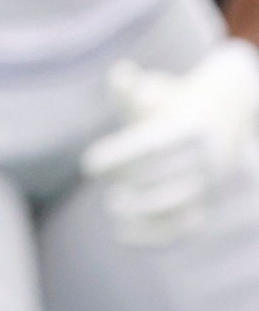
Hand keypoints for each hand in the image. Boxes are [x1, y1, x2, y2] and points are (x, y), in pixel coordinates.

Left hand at [82, 38, 258, 247]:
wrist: (222, 118)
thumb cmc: (171, 105)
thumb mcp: (151, 93)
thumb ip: (129, 90)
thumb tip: (121, 73)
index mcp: (188, 128)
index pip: (152, 148)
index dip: (119, 158)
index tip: (89, 166)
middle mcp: (204, 158)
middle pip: (164, 178)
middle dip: (129, 184)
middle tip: (101, 183)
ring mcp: (210, 184)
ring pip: (180, 206)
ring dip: (144, 213)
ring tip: (113, 206)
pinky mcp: (208, 203)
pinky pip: (188, 228)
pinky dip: (157, 238)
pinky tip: (123, 236)